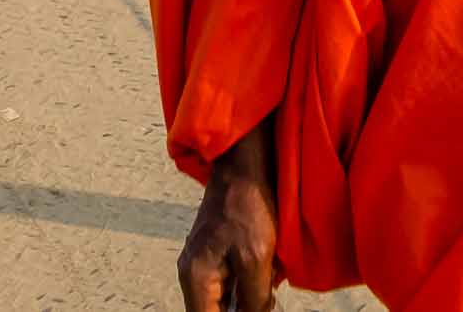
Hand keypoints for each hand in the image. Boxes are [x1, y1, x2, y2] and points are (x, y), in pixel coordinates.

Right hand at [179, 126, 278, 311]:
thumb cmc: (247, 206)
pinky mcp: (216, 250)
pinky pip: (232, 279)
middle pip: (216, 311)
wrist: (244, 165)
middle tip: (267, 294)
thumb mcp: (256, 259)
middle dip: (244, 307)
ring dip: (249, 294)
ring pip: (226, 297)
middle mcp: (193, 274)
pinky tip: (268, 267)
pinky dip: (250, 278)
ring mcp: (203, 261)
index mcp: (195, 279)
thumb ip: (253, 298)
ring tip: (269, 275)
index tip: (258, 311)